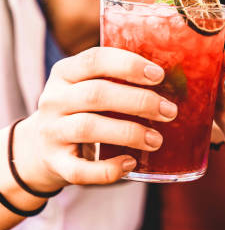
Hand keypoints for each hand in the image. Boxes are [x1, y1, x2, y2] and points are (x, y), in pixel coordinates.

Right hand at [13, 47, 177, 191]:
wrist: (40, 147)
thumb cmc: (84, 109)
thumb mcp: (91, 85)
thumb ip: (122, 79)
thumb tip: (180, 81)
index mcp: (66, 72)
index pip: (95, 59)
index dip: (129, 65)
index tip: (159, 75)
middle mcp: (54, 99)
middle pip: (97, 94)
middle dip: (139, 101)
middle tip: (170, 111)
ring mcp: (51, 132)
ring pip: (88, 127)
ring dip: (129, 133)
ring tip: (157, 140)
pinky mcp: (55, 163)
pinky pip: (79, 170)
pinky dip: (107, 170)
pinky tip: (130, 163)